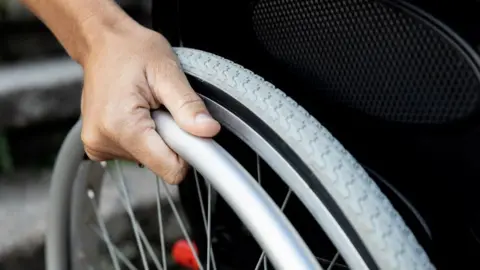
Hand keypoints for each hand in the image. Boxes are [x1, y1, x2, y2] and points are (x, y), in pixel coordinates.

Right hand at [80, 23, 220, 183]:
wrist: (101, 43)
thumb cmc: (129, 50)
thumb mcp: (166, 71)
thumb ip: (188, 105)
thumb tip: (208, 131)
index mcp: (121, 126)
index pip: (169, 169)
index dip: (188, 152)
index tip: (190, 131)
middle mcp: (104, 141)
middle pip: (159, 163)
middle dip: (170, 138)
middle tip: (162, 108)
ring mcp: (98, 145)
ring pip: (148, 158)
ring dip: (156, 134)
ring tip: (146, 106)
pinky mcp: (99, 145)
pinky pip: (135, 152)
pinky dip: (143, 135)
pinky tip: (136, 112)